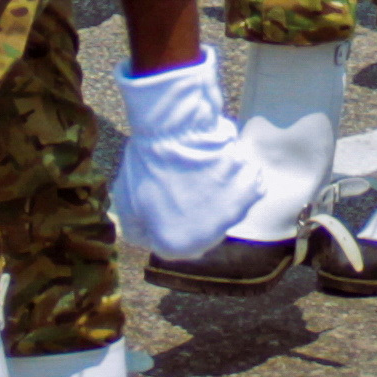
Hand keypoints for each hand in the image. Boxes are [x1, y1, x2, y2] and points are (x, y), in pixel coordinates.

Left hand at [110, 61, 256, 256]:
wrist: (172, 130)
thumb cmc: (145, 165)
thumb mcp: (126, 206)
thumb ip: (141, 233)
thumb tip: (154, 240)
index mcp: (178, 247)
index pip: (173, 243)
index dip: (165, 220)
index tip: (162, 197)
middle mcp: (211, 238)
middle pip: (204, 231)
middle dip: (194, 213)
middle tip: (183, 184)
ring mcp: (233, 214)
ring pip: (226, 211)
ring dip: (217, 196)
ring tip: (200, 171)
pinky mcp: (250, 190)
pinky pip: (245, 190)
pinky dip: (237, 179)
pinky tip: (219, 164)